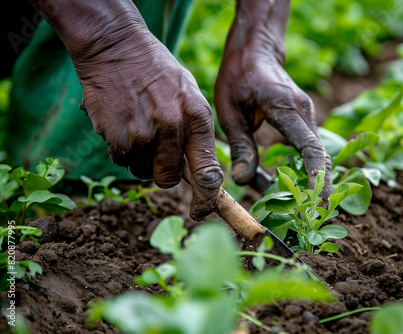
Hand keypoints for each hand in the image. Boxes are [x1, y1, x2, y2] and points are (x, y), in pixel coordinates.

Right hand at [30, 0, 222, 219]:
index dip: (207, 197)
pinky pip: (121, 160)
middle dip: (163, 171)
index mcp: (197, 117)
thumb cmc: (157, 72)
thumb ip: (194, 132)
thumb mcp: (189, 95)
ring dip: (140, 159)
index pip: (207, 171)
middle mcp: (173, 127)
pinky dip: (122, 150)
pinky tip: (123, 123)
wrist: (117, 47)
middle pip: (169, 178)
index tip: (202, 210)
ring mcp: (144, 133)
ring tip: (138, 126)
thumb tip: (199, 173)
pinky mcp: (117, 136)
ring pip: (142, 171)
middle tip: (156, 149)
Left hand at [215, 0, 330, 197]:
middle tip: (311, 216)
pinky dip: (303, 168)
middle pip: (320, 156)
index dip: (316, 177)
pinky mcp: (304, 120)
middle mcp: (304, 112)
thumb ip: (241, 146)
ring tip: (298, 208)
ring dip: (311, 180)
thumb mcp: (230, 111)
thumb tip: (242, 180)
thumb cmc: (238, 76)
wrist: (255, 50)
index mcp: (285, 107)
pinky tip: (286, 185)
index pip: (310, 147)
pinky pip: (308, 148)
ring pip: (316, 154)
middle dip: (319, 187)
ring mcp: (308, 115)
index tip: (317, 202)